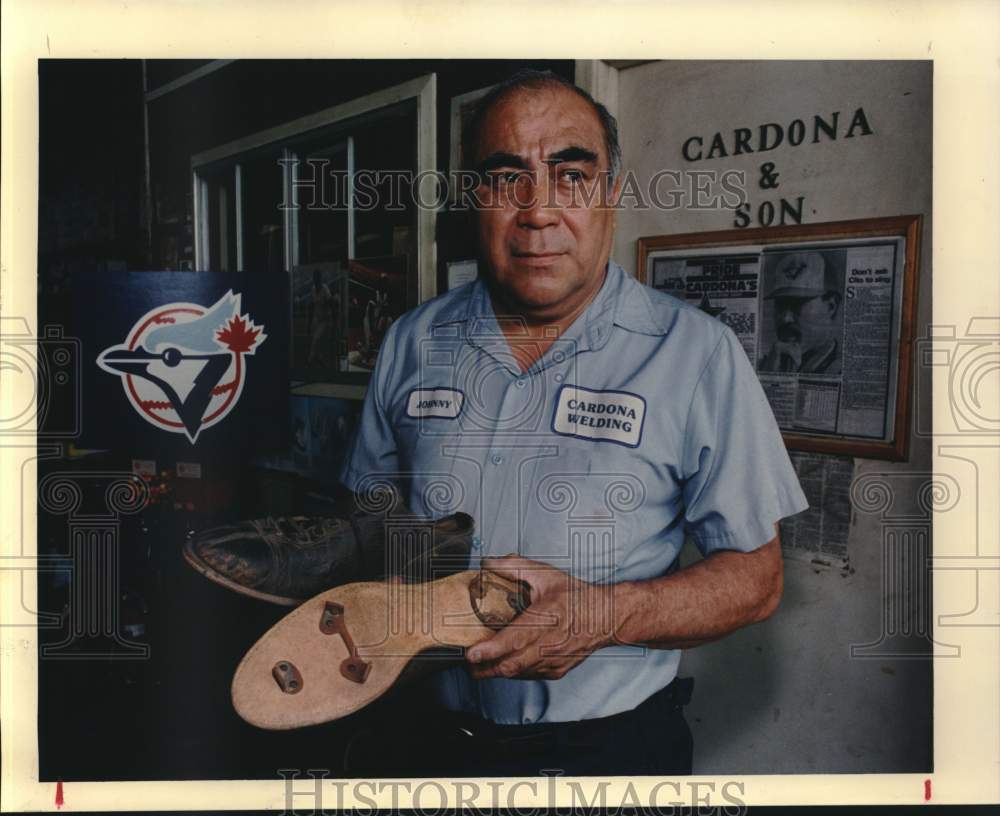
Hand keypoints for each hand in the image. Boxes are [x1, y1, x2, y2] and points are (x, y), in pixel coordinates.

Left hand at [465, 555, 615, 680]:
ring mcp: (554, 660)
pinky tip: (505, 664)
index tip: (472, 653)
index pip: (514, 638)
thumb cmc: (576, 596)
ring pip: (519, 673)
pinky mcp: (556, 669)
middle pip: (511, 664)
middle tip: (468, 665)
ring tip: (479, 667)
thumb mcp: (546, 574)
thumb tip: (488, 563)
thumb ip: (514, 567)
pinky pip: (530, 675)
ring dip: (497, 672)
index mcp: (546, 617)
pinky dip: (515, 672)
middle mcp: (550, 643)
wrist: (606, 616)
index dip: (491, 649)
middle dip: (485, 669)